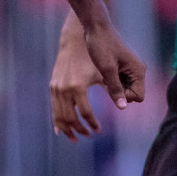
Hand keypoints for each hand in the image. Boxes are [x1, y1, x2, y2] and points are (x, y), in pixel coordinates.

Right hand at [49, 20, 145, 140]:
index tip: (99, 130)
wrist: (75, 38)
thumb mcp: (106, 71)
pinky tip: (60, 131)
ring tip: (76, 137)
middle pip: (69, 118)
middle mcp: (63, 88)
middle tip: (89, 135)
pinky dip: (57, 120)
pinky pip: (53, 107)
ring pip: (58, 115)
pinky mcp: (53, 85)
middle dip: (79, 130)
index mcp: (77, 86)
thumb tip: (123, 107)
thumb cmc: (95, 53)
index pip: (85, 113)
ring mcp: (56, 87)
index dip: (93, 124)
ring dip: (67, 129)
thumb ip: (114, 90)